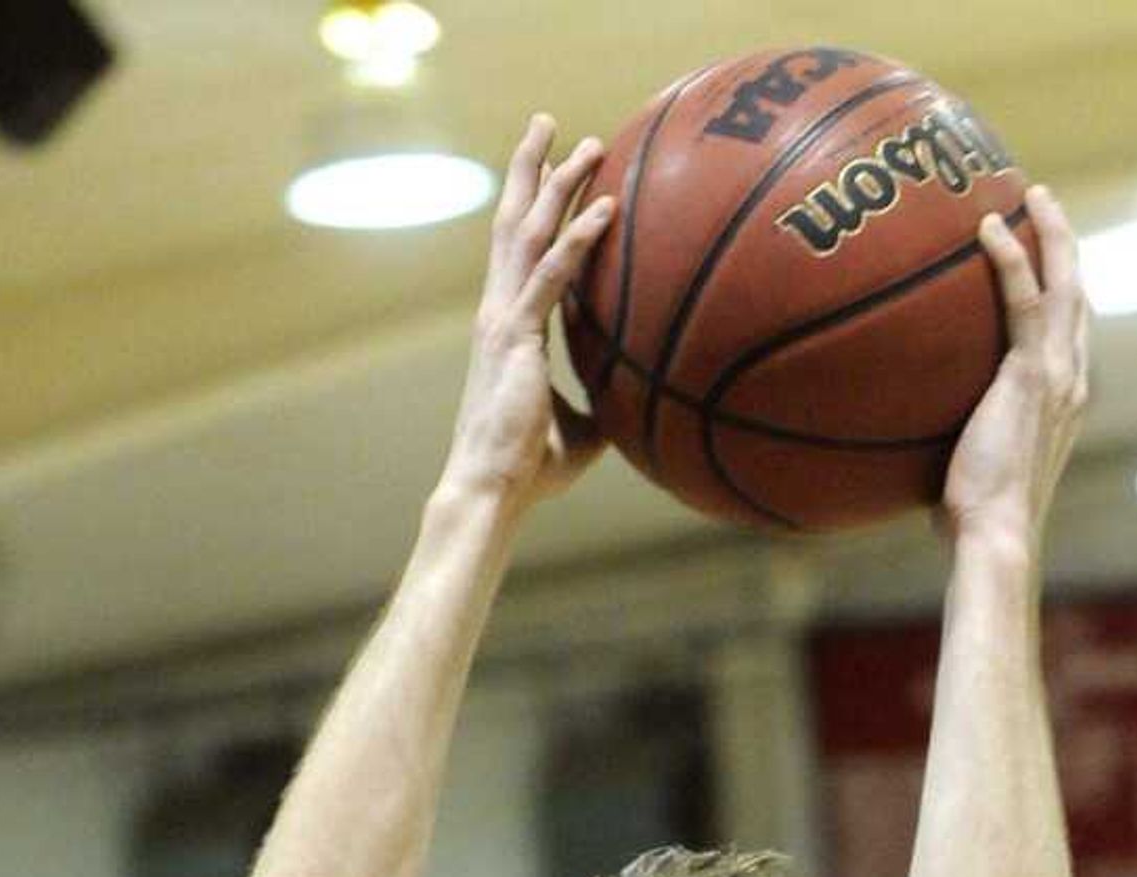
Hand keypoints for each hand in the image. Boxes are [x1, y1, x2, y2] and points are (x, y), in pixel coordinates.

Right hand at [436, 115, 612, 515]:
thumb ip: (604, 407)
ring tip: (587, 143)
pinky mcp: (515, 336)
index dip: (537, 207)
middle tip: (553, 124)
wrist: (492, 492)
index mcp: (508, 327)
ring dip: (557, 183)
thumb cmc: (528, 471)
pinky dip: (579, 241)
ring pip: (529, 233)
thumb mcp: (580, 434)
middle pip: (515, 223)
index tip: (557, 170)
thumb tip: (643, 407)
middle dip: (534, 169)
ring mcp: (503, 319)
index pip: (521, 252)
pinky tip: (605, 210)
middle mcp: (499, 311)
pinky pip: (550, 276)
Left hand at [940, 186, 1088, 551]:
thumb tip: (906, 434)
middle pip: (1078, 296)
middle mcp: (1071, 381)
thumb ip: (956, 439)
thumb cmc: (974, 522)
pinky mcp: (1033, 375)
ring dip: (1052, 233)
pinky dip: (1012, 259)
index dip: (1061, 292)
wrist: (995, 536)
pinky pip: (1026, 300)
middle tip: (1045, 207)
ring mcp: (1057, 375)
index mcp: (1062, 402)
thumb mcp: (968, 469)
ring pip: (1065, 284)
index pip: (1068, 334)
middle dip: (1067, 247)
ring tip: (1031, 195)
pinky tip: (988, 227)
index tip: (1044, 264)